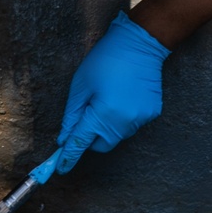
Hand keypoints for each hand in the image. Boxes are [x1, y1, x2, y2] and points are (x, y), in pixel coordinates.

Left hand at [54, 12, 169, 172]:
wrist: (140, 44)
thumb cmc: (106, 59)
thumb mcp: (80, 85)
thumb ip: (72, 115)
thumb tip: (65, 138)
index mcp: (103, 113)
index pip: (81, 142)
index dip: (68, 156)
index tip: (60, 168)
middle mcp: (124, 121)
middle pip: (102, 144)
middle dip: (90, 138)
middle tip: (85, 119)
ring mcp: (140, 119)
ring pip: (117, 135)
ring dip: (107, 127)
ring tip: (107, 99)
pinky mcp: (151, 113)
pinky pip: (131, 124)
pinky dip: (122, 118)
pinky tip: (123, 96)